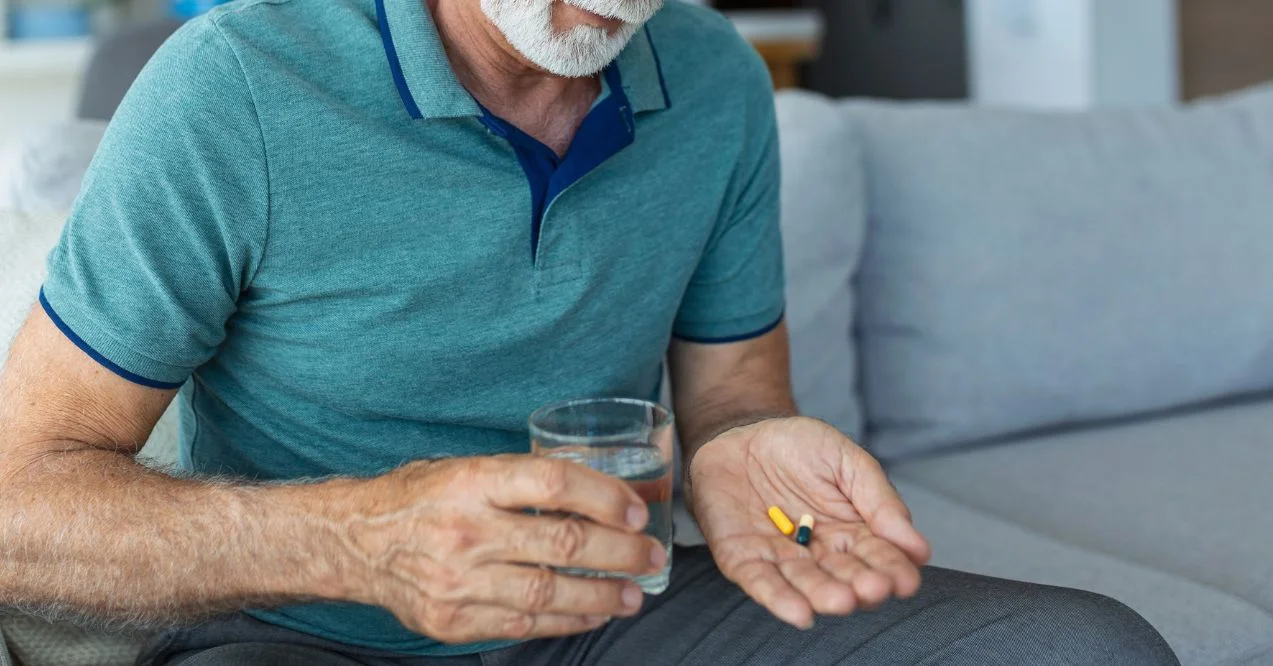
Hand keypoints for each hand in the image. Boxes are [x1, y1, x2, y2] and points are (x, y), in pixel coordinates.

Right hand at [333, 455, 666, 643]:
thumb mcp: (465, 469)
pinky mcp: (451, 620)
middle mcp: (465, 531)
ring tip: (633, 594)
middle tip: (652, 555)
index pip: (554, 482)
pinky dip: (565, 620)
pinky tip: (592, 613)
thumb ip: (521, 480)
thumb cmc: (421, 498)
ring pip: (549, 591)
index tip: (636, 510)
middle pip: (563, 541)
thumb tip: (598, 489)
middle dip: (621, 552)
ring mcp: (458, 581)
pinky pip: (523, 624)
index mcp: (471, 482)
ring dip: (602, 595)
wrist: (354, 541)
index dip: (604, 496)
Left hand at [688, 417, 930, 628]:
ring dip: (823, 595)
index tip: (906, 581)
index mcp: (852, 533)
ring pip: (805, 584)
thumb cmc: (798, 447)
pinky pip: (759, 581)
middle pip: (845, 577)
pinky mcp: (742, 558)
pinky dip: (777, 598)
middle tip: (873, 589)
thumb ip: (879, 500)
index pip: (878, 557)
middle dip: (860, 586)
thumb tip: (918, 548)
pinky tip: (799, 614)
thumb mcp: (847, 461)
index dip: (893, 569)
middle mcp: (819, 555)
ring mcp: (780, 558)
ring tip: (841, 601)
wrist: (741, 433)